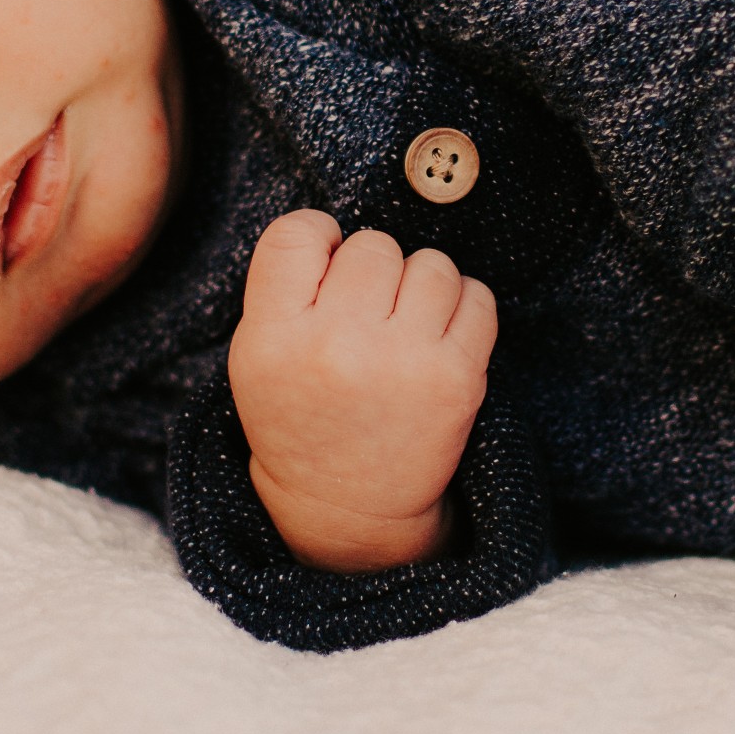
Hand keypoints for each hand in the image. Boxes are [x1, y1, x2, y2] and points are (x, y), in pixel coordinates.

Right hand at [228, 209, 497, 572]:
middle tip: (368, 311)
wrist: (349, 506)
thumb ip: (287, 287)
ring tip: (405, 323)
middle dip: (374, 269)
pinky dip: (463, 306)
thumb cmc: (301, 415)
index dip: (319, 237)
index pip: (296, 233)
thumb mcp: (257, 354)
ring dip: (422, 284)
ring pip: (430, 263)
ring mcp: (402, 361)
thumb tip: (345, 227)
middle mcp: (336, 346)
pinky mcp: (456, 379)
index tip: (328, 265)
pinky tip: (438, 335)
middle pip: (373, 245)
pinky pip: (476, 297)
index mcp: (274, 338)